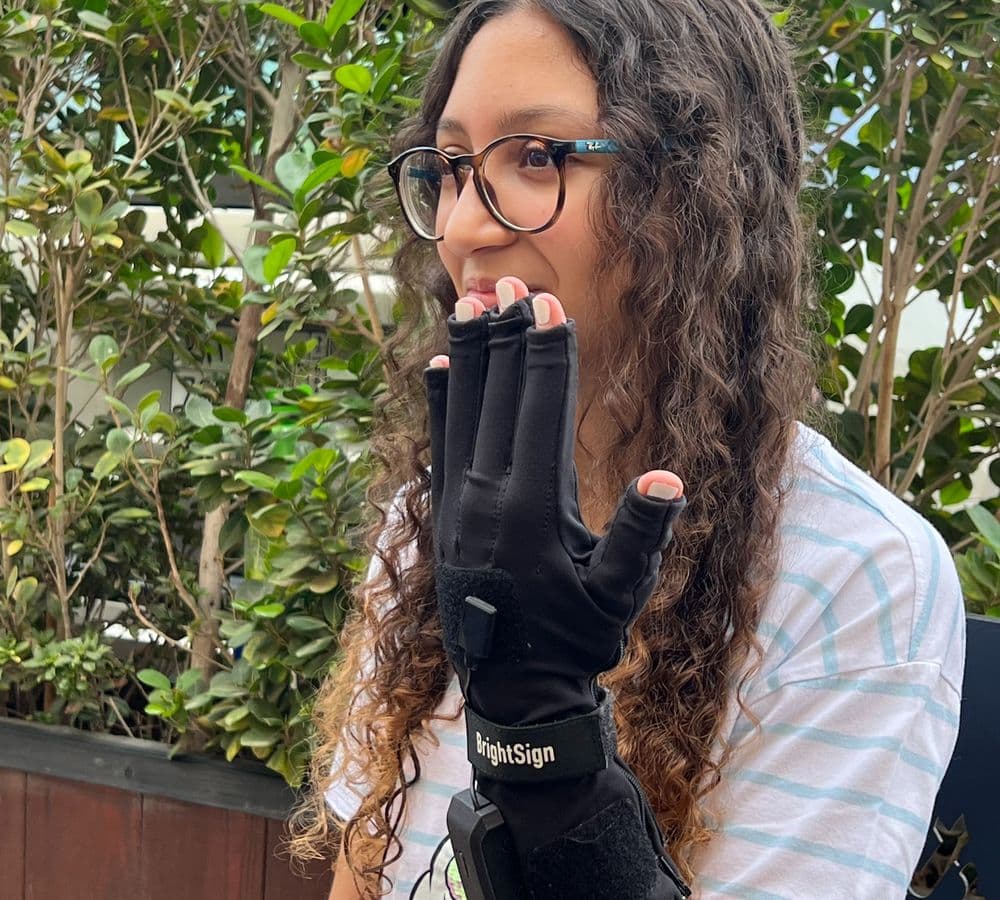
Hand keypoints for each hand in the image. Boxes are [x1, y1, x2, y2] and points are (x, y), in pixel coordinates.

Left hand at [424, 275, 685, 724]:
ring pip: (461, 412)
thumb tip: (667, 476)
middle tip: (504, 283)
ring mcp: (457, 504)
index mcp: (534, 507)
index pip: (540, 412)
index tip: (545, 304)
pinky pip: (439, 442)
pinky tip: (439, 365)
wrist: (515, 689)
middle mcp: (486, 497)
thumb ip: (643, 536)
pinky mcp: (443, 515)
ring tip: (469, 302)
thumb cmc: (578, 639)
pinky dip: (441, 399)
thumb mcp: (621, 596)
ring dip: (468, 355)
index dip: (544, 355)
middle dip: (502, 338)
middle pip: (496, 399)